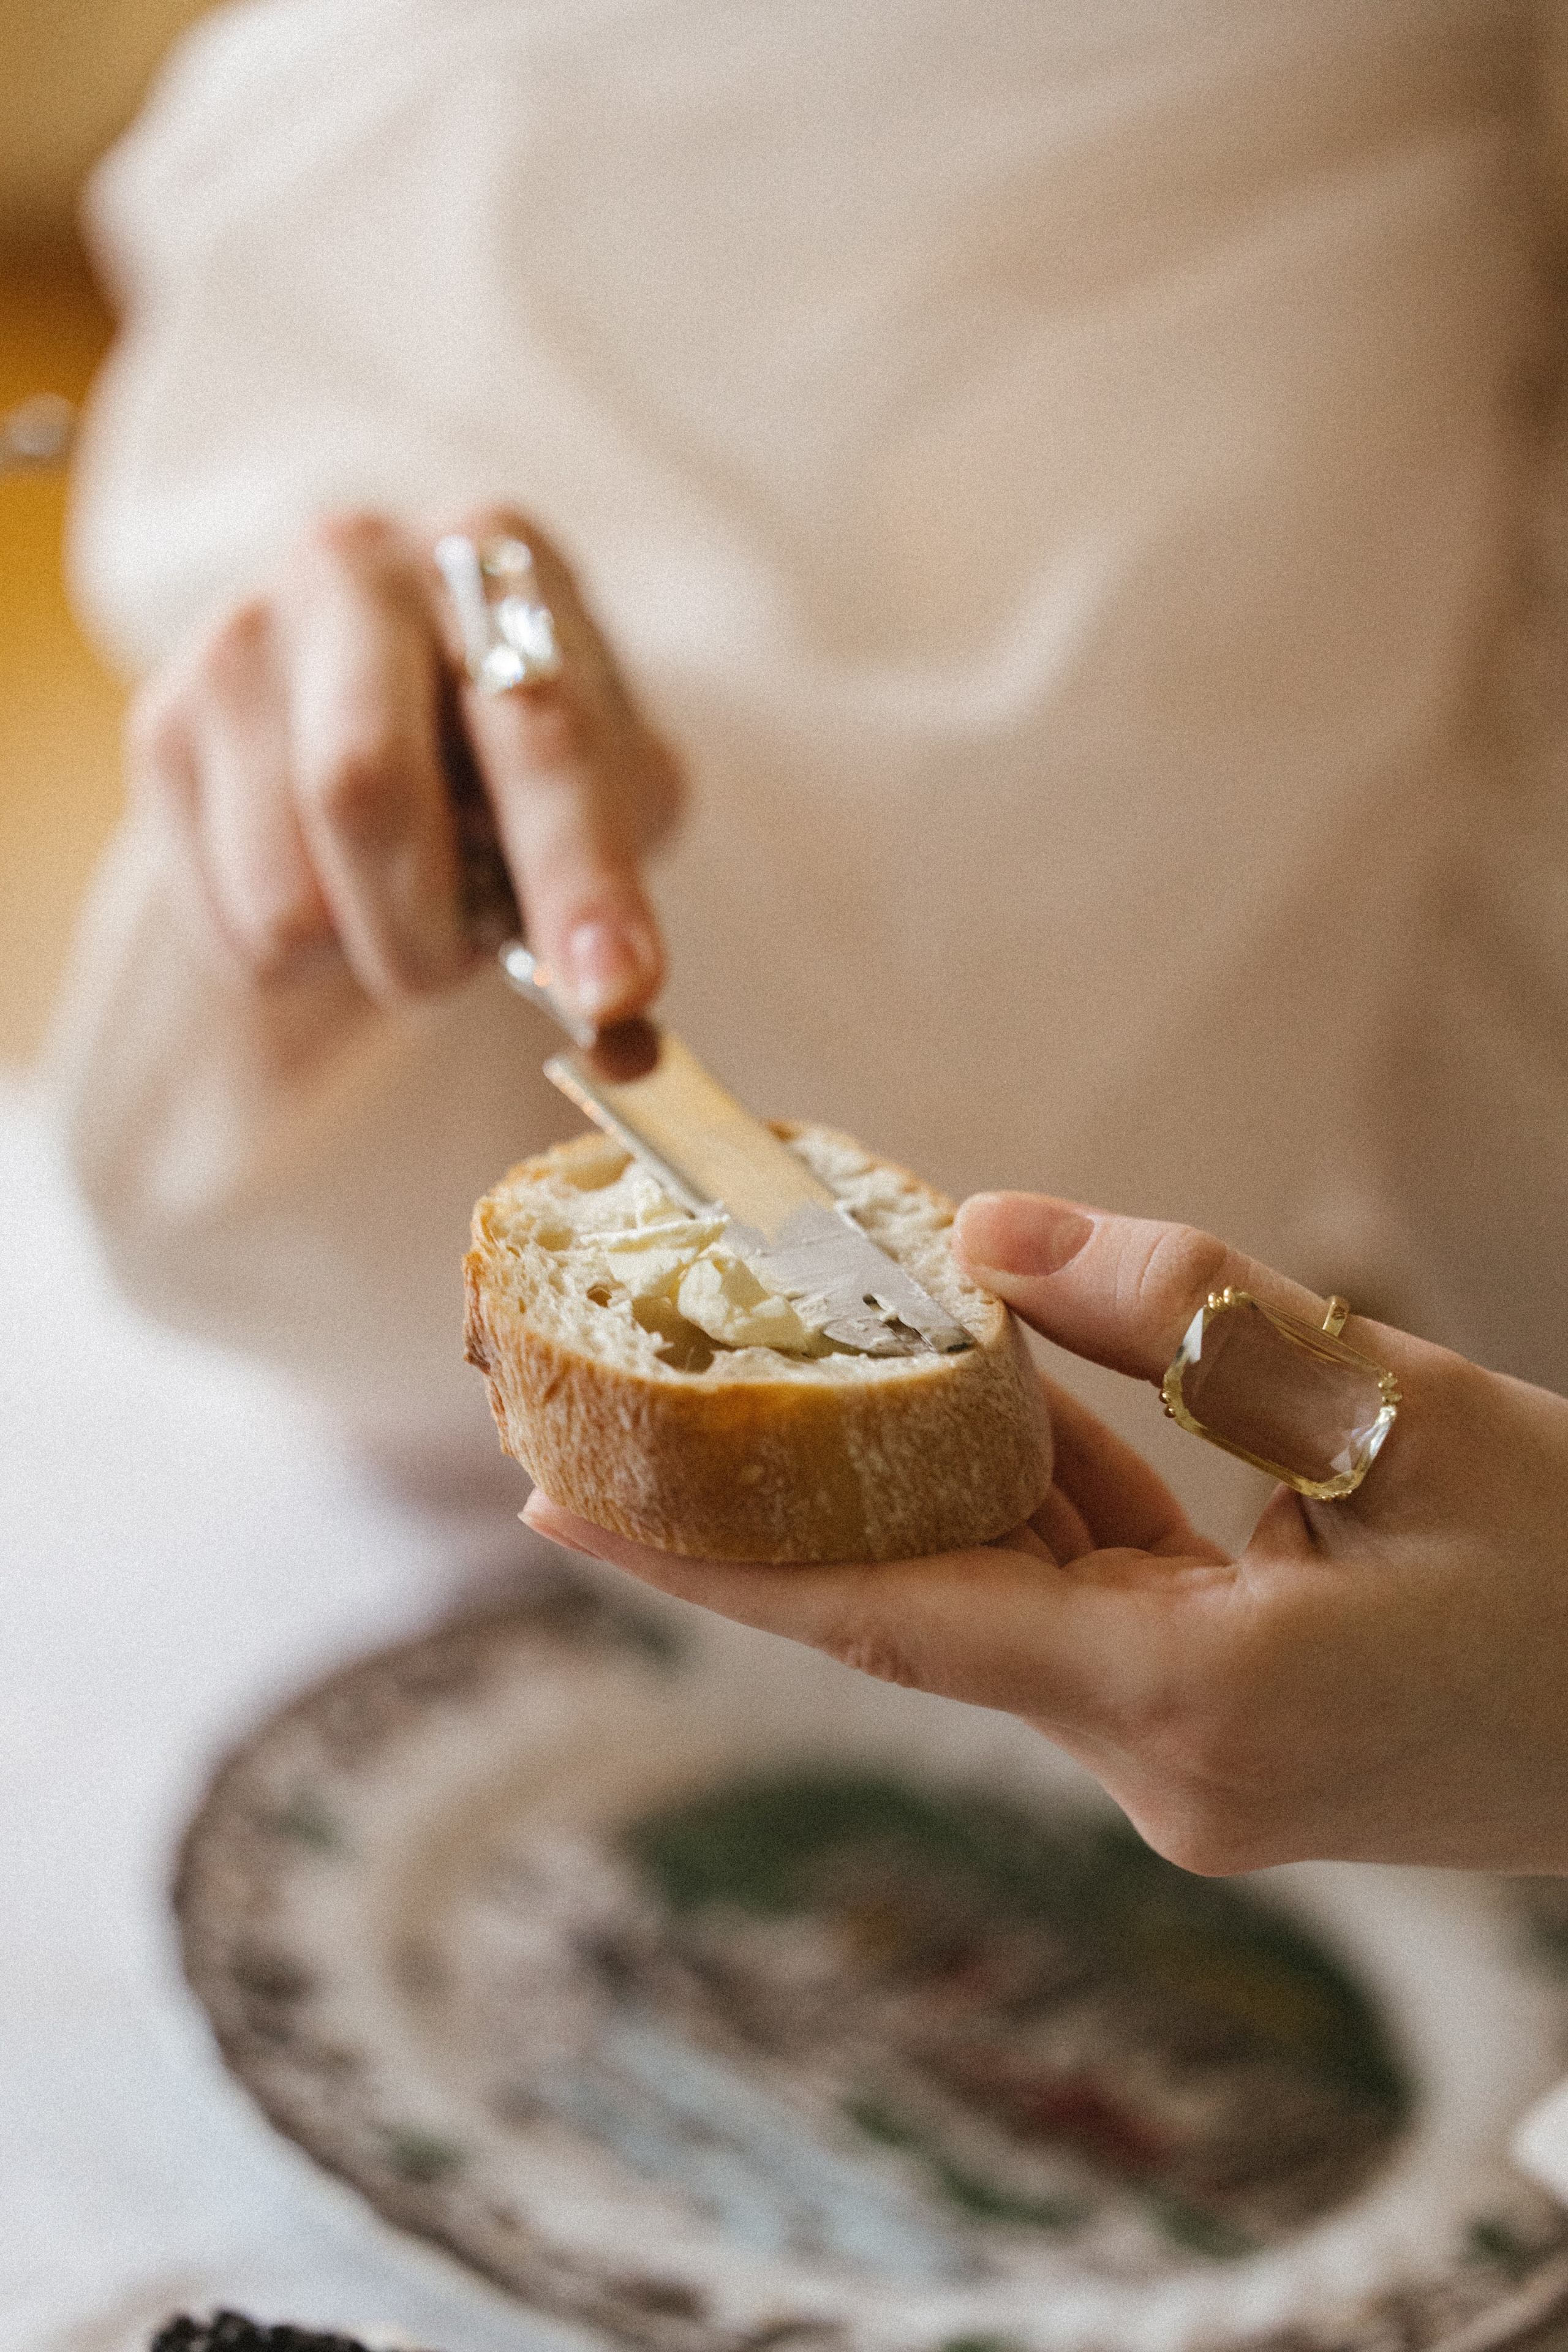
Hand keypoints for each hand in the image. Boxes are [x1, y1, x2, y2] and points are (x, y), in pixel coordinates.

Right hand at [127, 506, 682, 1015]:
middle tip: (462, 970)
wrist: (390, 681)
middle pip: (363, 788)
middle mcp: (352, 568)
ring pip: (289, 897)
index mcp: (493, 554)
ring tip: (401, 891)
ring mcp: (238, 641)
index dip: (580, 875)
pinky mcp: (165, 727)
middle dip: (429, 933)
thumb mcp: (613, 769)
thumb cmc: (521, 738)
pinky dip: (307, 955)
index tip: (615, 990)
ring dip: (367, 949)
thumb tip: (603, 988)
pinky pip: (237, 927)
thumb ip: (618, 857)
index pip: (541, 732)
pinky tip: (334, 880)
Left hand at [526, 1193, 1567, 1874]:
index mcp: (1193, 1699)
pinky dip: (1045, 1512)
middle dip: (790, 1498)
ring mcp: (1192, 1769)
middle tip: (640, 1393)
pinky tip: (1004, 1407)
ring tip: (821, 1365)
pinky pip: (1090, 1612)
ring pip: (1008, 1598)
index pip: (892, 1618)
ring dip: (931, 1485)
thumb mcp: (1400, 1403)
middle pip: (925, 1603)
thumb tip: (984, 1240)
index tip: (554, 1500)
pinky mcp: (1225, 1741)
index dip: (710, 1558)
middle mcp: (1162, 1766)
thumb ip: (1184, 1313)